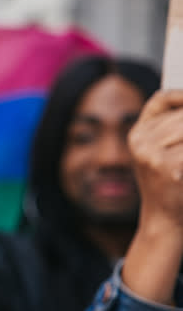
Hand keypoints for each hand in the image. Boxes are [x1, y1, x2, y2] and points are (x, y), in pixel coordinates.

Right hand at [123, 90, 182, 304]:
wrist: (163, 220)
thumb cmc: (170, 185)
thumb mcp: (161, 153)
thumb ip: (172, 129)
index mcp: (138, 133)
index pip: (161, 99)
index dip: (182, 95)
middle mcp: (139, 140)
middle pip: (182, 116)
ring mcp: (150, 153)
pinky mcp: (166, 167)